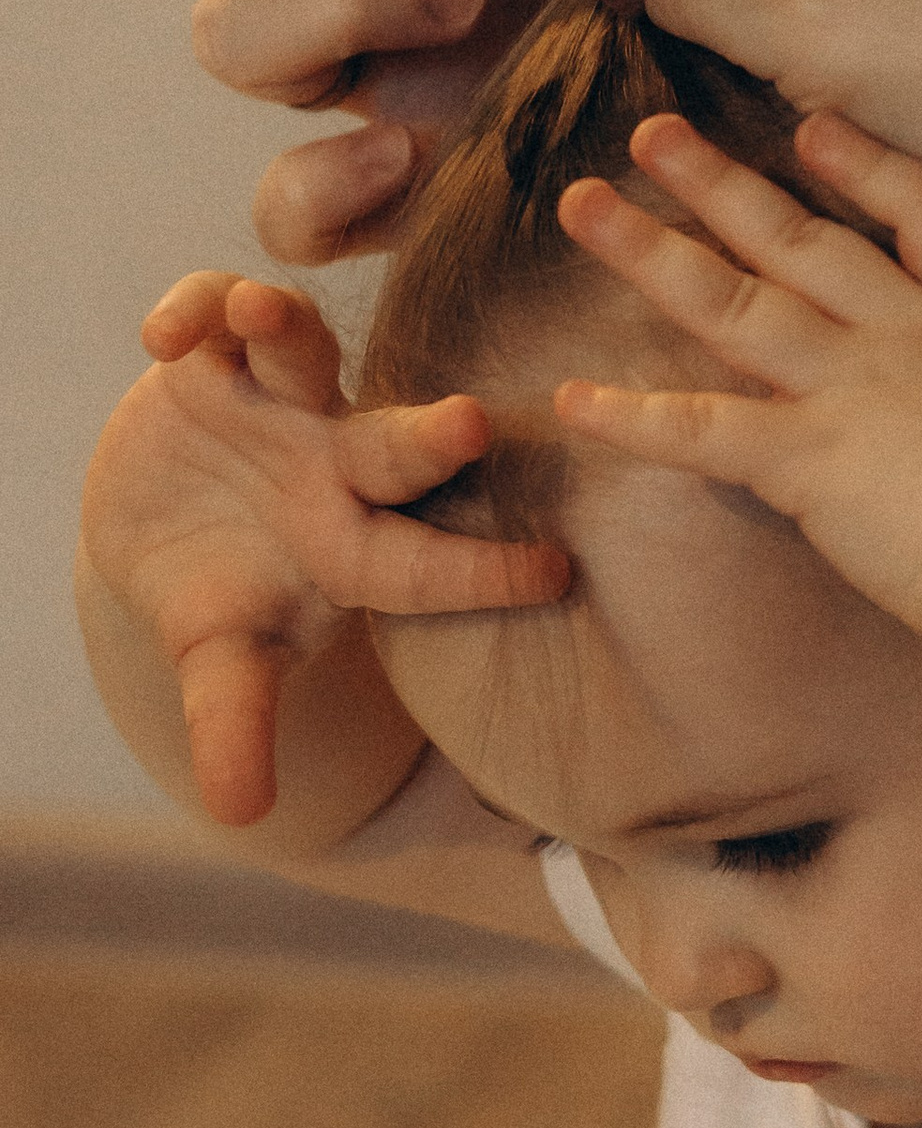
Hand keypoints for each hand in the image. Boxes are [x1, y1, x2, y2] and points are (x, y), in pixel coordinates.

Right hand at [80, 276, 566, 822]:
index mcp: (357, 547)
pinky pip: (212, 314)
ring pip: (300, 351)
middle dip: (425, 438)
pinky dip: (193, 312)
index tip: (554, 575)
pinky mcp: (218, 354)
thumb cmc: (225, 597)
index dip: (481, 572)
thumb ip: (234, 724)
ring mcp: (281, 402)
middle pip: (390, 449)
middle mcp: (336, 464)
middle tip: (467, 426)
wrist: (163, 521)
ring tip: (258, 317)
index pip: (427, 566)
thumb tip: (241, 815)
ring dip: (280, 329)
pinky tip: (162, 335)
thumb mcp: (223, 661)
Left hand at [550, 110, 921, 641]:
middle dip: (721, 182)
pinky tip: (570, 398)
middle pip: (801, 241)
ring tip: (580, 206)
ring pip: (734, 304)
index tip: (813, 127)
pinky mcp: (812, 460)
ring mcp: (855, 392)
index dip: (868, 169)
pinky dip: (634, 417)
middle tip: (651, 132)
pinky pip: (704, 431)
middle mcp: (908, 340)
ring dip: (651, 253)